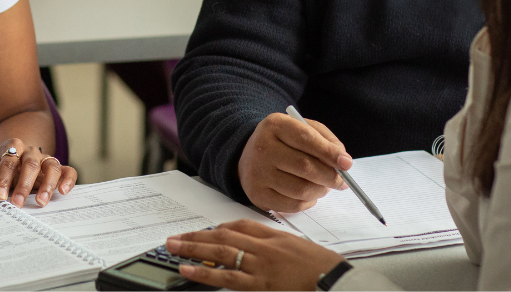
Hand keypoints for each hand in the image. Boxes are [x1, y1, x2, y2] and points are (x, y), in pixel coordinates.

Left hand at [0, 138, 77, 206]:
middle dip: (24, 185)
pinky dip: (68, 179)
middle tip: (17, 203)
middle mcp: (31, 152)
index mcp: (13, 147)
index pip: (9, 160)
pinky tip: (63, 191)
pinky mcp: (58, 169)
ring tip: (40, 202)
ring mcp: (46, 160)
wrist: (14, 160)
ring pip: (51, 166)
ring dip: (47, 184)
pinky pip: (68, 170)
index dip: (3, 178)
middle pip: (31, 164)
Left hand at [166, 219, 346, 290]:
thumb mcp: (301, 248)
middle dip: (198, 236)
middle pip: (224, 235)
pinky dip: (204, 273)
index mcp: (275, 236)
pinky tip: (187, 270)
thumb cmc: (324, 268)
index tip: (206, 231)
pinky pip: (226, 277)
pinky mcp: (259, 285)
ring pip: (220, 252)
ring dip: (193, 249)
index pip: (241, 225)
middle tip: (175, 237)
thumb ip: (279, 245)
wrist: (337, 281)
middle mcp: (264, 247)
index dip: (220, 227)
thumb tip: (261, 247)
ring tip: (173, 247)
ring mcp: (260, 265)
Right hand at [237, 112, 350, 211]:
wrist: (250, 155)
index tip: (346, 163)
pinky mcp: (257, 195)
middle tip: (341, 181)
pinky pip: (293, 205)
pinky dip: (308, 202)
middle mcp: (262, 148)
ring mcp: (257, 173)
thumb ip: (326, 140)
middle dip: (330, 176)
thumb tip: (344, 163)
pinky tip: (308, 193)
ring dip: (321, 190)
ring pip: (301, 189)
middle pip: (305, 167)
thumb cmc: (284, 142)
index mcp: (275, 125)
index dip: (329, 153)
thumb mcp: (303, 128)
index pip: (306, 139)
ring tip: (323, 185)